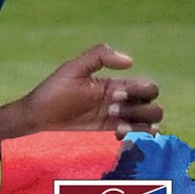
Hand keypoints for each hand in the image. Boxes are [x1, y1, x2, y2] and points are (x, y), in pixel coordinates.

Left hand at [19, 43, 163, 138]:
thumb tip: (130, 61)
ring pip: (150, 123)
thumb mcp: (74, 68)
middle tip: (113, 108)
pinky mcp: (110, 134)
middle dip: (141, 109)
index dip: (140, 90)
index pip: (148, 87)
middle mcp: (121, 102)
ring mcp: (117, 120)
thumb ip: (99, 56)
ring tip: (117, 125)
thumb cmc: (54, 91)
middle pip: (154, 106)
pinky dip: (135, 136)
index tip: (115, 94)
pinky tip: (117, 133)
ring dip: (140, 123)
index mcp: (115, 85)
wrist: (40, 118)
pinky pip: (137, 137)